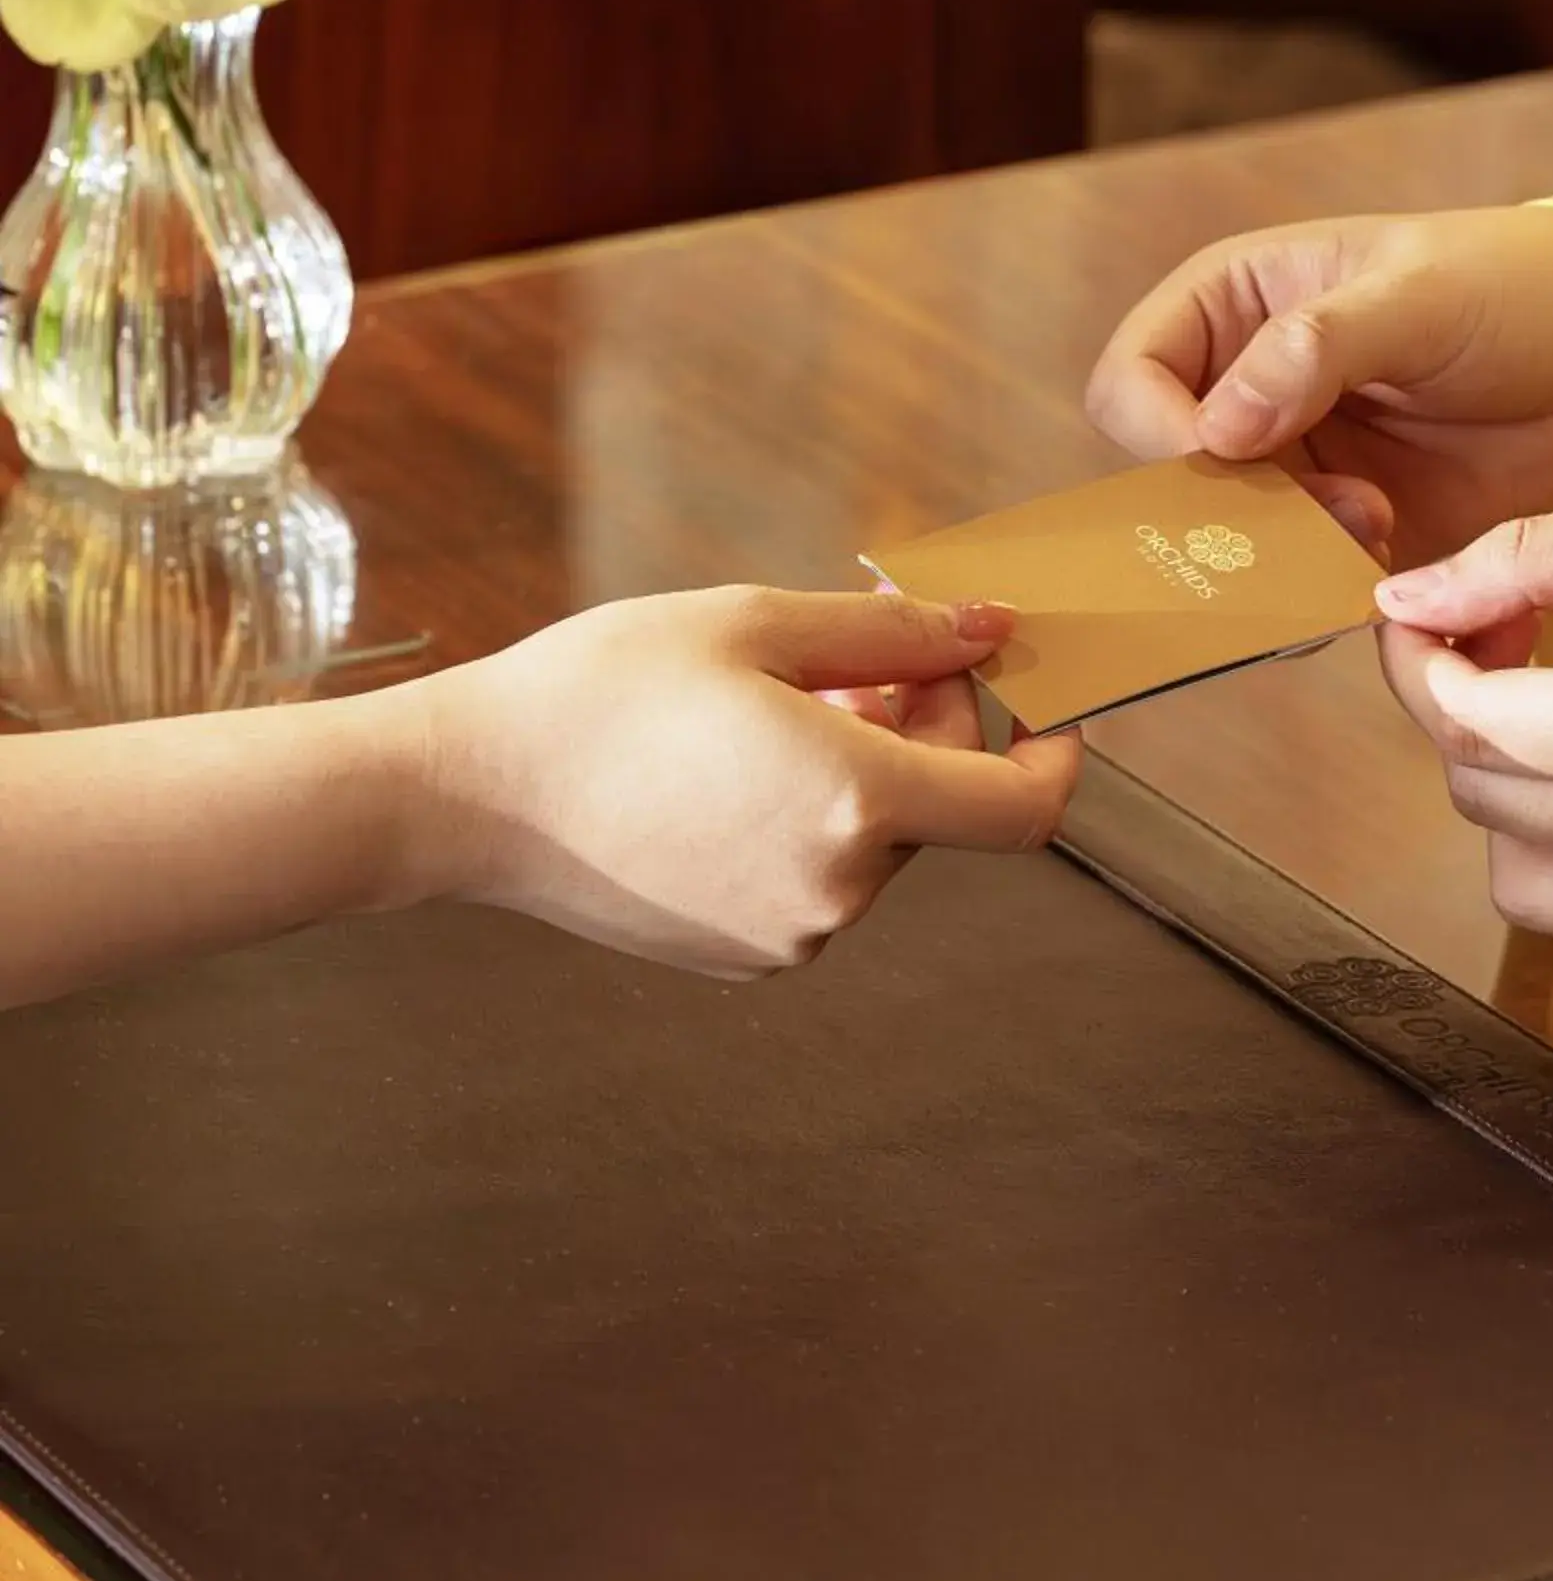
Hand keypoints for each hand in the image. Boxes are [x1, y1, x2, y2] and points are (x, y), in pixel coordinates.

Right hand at [420, 587, 1079, 977]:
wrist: (471, 796)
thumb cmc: (603, 692)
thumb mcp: (755, 625)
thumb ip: (892, 631)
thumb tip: (991, 629)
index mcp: (856, 801)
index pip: (1021, 807)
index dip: (1054, 753)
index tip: (1039, 697)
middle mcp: (838, 888)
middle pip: (944, 806)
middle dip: (929, 722)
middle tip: (861, 651)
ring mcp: (792, 936)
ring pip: (880, 840)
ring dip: (866, 768)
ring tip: (774, 703)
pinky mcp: (746, 956)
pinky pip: (821, 877)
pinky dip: (815, 818)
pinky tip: (735, 766)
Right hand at [1085, 207, 1552, 568]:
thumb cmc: (1510, 286)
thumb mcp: (1415, 292)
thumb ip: (1314, 347)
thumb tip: (1218, 426)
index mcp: (1232, 308)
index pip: (1132, 381)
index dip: (1161, 430)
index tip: (1227, 456)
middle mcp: (1243, 394)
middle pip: (1170, 482)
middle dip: (1234, 510)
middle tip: (1329, 503)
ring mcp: (1292, 471)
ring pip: (1229, 547)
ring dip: (1285, 557)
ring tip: (1376, 522)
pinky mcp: (1342, 535)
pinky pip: (1297, 587)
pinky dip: (1325, 592)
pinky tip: (1390, 558)